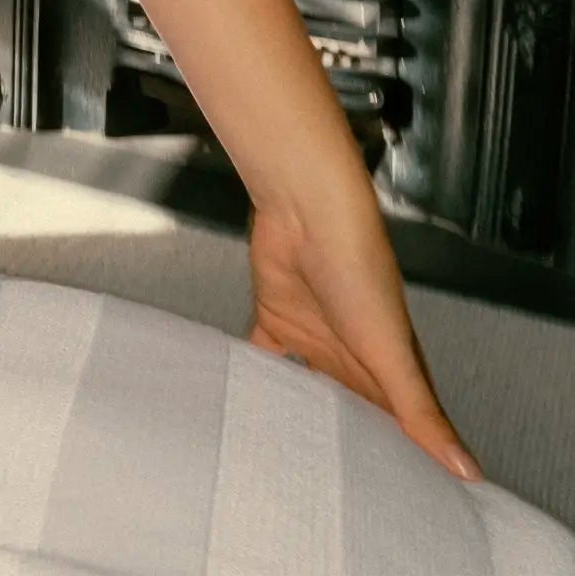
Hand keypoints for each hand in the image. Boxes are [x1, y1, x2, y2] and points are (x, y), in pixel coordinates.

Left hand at [246, 198, 481, 481]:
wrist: (306, 212)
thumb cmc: (360, 270)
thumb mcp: (395, 354)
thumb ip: (422, 414)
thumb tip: (468, 471)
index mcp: (386, 368)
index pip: (393, 426)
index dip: (392, 461)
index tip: (387, 500)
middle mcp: (349, 355)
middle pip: (347, 410)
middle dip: (341, 444)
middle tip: (328, 490)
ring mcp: (311, 336)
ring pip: (304, 389)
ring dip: (296, 413)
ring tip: (283, 458)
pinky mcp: (276, 318)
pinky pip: (262, 356)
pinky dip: (254, 376)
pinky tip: (243, 403)